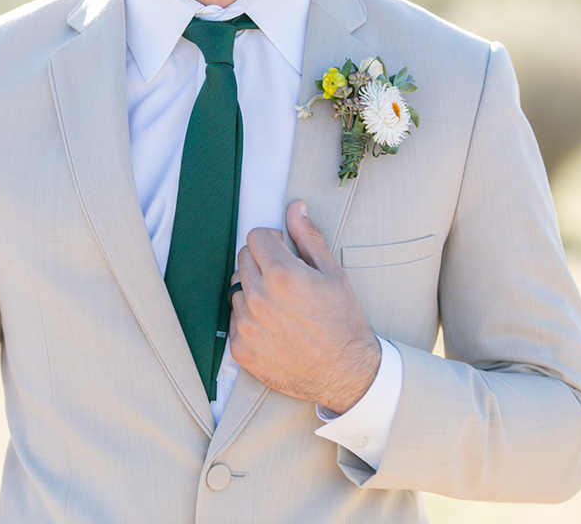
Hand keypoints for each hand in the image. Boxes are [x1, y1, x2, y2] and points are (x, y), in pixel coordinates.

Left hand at [229, 200, 381, 414]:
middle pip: (242, 260)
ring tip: (282, 308)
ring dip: (253, 292)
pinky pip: (234, 320)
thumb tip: (295, 207)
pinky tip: (274, 329)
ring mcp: (246, 326)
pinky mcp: (240, 349)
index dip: (272, 242)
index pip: (255, 237)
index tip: (285, 254)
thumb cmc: (343, 320)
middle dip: (262, 263)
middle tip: (286, 281)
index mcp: (282, 275)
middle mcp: (258, 298)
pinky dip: (249, 321)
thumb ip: (308, 236)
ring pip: (237, 290)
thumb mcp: (333, 273)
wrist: (346, 372)